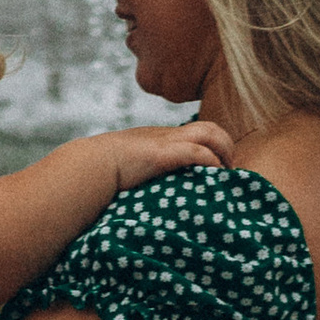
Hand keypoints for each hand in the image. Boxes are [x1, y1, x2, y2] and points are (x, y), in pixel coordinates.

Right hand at [107, 119, 236, 188]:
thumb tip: (148, 192)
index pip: (198, 131)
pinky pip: (197, 152)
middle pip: (210, 127)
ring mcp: (166, 142)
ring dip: (224, 152)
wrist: (90, 166)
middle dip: (226, 147)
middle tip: (229, 170)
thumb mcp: (130, 166)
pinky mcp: (163, 154)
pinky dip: (211, 162)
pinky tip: (214, 175)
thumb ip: (145, 172)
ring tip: (226, 173)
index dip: (214, 146)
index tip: (220, 167)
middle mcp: (167, 135)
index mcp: (161, 137)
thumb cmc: (104, 172)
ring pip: (210, 133)